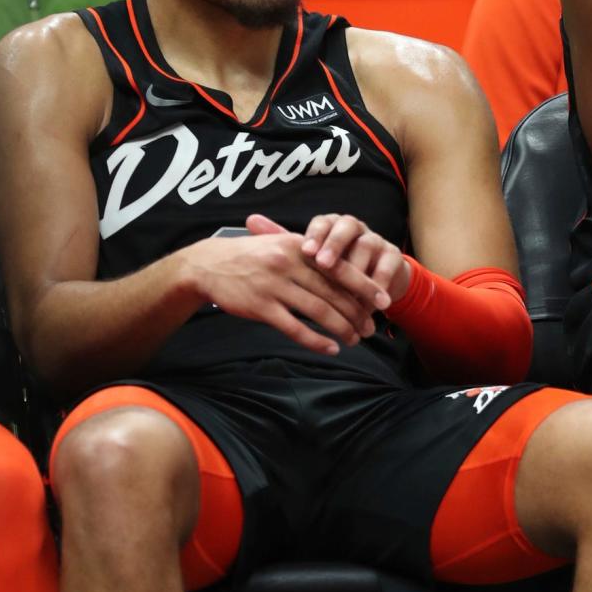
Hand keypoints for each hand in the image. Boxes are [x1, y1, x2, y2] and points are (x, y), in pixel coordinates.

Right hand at [188, 228, 377, 354]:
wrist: (207, 265)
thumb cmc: (249, 255)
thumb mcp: (279, 243)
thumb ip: (309, 253)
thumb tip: (343, 267)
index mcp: (298, 246)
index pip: (339, 268)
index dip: (365, 286)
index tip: (384, 301)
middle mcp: (289, 264)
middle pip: (333, 293)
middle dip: (357, 313)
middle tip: (371, 328)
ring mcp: (274, 286)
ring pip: (318, 311)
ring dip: (341, 328)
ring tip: (355, 339)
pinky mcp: (260, 307)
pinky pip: (295, 328)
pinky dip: (316, 340)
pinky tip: (330, 348)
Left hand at [275, 211, 410, 310]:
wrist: (371, 276)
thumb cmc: (332, 266)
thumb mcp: (307, 255)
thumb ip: (282, 238)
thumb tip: (250, 218)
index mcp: (331, 225)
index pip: (322, 223)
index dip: (315, 236)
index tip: (306, 252)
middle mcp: (353, 228)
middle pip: (346, 229)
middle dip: (335, 247)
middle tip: (324, 265)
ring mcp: (375, 240)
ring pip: (368, 246)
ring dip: (359, 267)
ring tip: (349, 285)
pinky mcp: (393, 256)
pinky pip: (388, 264)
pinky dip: (380, 281)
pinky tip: (372, 297)